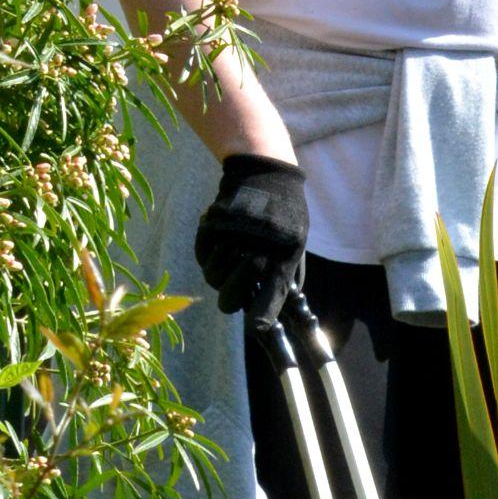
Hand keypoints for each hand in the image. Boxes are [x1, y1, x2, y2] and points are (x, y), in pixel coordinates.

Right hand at [194, 153, 307, 332]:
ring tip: (233, 248)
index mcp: (281, 259)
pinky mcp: (210, 231)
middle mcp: (254, 254)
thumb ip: (285, 275)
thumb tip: (277, 307)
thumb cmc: (285, 211)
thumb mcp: (296, 242)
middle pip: (229, 300)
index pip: (268, 301)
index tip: (258, 326)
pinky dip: (208, 251)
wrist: (264, 171)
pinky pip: (202, 256)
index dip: (261, 319)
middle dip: (233, 295)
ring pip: (212, 279)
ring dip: (221, 269)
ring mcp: (229, 243)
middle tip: (240, 277)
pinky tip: (221, 236)